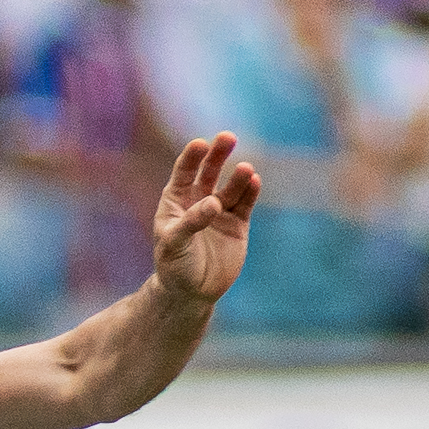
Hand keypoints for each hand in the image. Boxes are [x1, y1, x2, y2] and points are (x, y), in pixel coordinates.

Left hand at [150, 132, 260, 302]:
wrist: (191, 292)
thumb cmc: (174, 266)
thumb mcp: (175, 244)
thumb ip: (191, 222)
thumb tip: (214, 203)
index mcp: (177, 199)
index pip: (184, 171)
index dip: (192, 156)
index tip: (201, 144)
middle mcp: (199, 200)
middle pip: (210, 170)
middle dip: (218, 154)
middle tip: (228, 137)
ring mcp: (220, 211)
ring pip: (231, 187)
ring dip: (238, 177)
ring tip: (246, 169)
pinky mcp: (237, 224)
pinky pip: (245, 204)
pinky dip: (250, 192)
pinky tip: (254, 181)